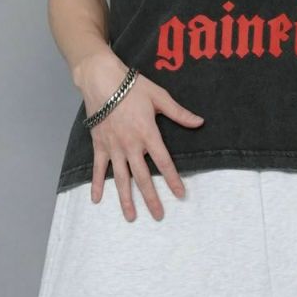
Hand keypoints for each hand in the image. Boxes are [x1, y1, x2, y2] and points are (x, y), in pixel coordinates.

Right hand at [80, 52, 204, 220]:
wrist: (101, 79)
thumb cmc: (132, 86)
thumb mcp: (160, 97)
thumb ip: (179, 113)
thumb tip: (199, 122)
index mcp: (148, 134)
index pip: (164, 162)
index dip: (173, 180)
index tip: (180, 194)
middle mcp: (131, 145)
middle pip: (143, 177)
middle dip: (151, 198)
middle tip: (158, 215)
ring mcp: (113, 147)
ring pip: (121, 178)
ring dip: (126, 199)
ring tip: (131, 217)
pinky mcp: (99, 145)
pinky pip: (98, 168)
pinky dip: (97, 184)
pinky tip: (97, 200)